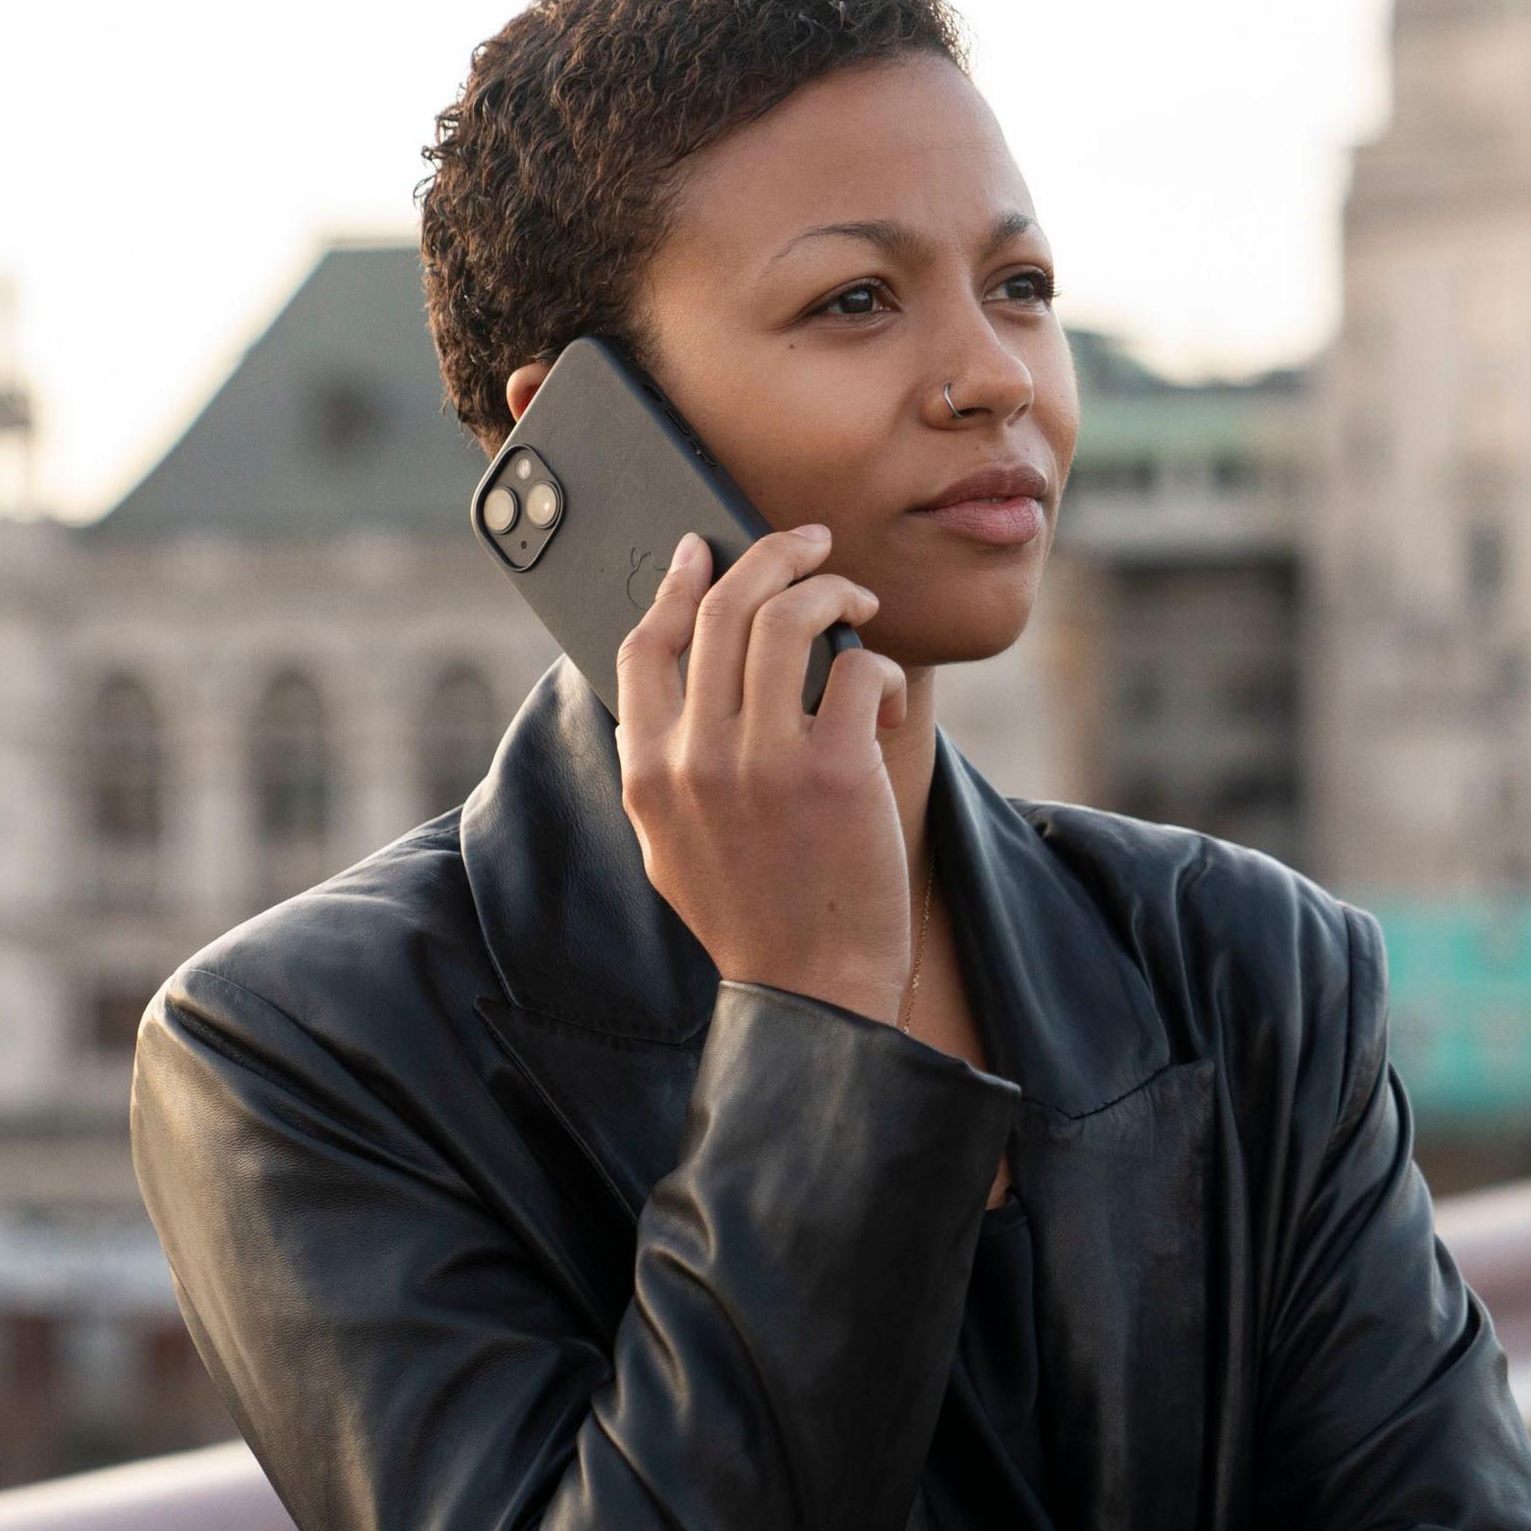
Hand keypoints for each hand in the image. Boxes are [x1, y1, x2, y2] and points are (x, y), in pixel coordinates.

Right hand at [610, 525, 917, 1024]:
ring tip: (857, 598)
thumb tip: (673, 681)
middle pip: (722, 609)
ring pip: (788, 618)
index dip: (674, 583)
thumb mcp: (672, 844)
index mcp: (647, 771)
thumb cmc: (753, 915)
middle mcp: (695, 757)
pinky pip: (858, 670)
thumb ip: (663, 764)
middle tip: (811, 542)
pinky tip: (889, 699)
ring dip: (829, 589)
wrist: (811, 989)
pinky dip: (881, 667)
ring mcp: (763, 762)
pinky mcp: (835, 770)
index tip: (702, 548)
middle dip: (771, 554)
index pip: (642, 645)